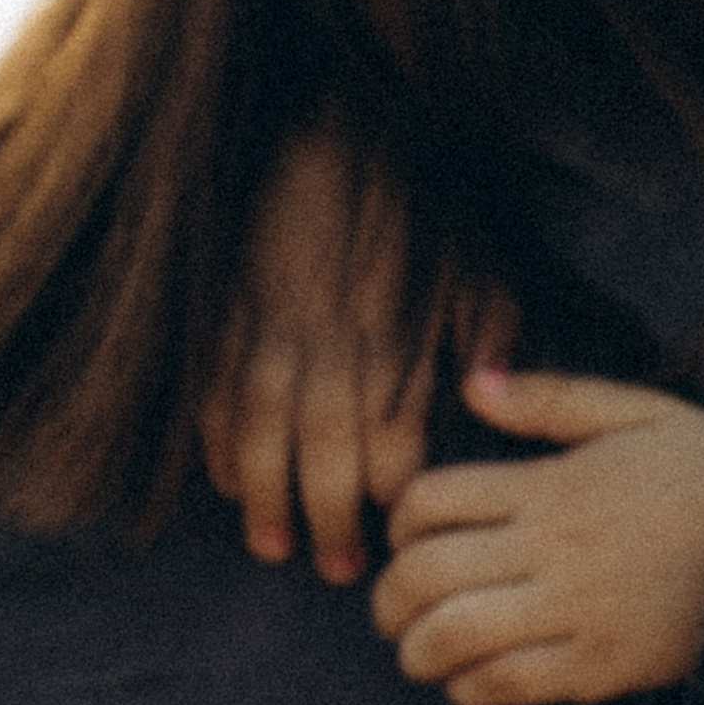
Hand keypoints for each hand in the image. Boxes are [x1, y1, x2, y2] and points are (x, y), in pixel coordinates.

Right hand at [198, 122, 520, 581]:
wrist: (330, 130)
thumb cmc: (413, 201)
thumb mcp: (476, 258)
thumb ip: (489, 331)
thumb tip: (489, 394)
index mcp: (397, 342)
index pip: (394, 447)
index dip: (395, 497)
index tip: (402, 531)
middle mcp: (332, 352)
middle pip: (328, 460)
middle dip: (333, 522)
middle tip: (340, 573)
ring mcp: (271, 338)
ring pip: (263, 441)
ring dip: (268, 501)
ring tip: (276, 550)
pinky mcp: (226, 320)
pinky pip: (214, 400)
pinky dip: (217, 448)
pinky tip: (228, 486)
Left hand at [373, 368, 703, 704]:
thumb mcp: (638, 413)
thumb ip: (549, 399)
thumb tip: (471, 385)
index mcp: (553, 486)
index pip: (431, 500)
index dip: (400, 521)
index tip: (406, 537)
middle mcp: (553, 549)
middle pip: (425, 574)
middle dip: (387, 599)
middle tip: (391, 609)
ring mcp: (575, 612)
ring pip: (453, 636)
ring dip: (417, 650)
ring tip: (419, 652)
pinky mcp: (600, 666)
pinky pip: (506, 685)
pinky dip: (469, 689)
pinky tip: (471, 681)